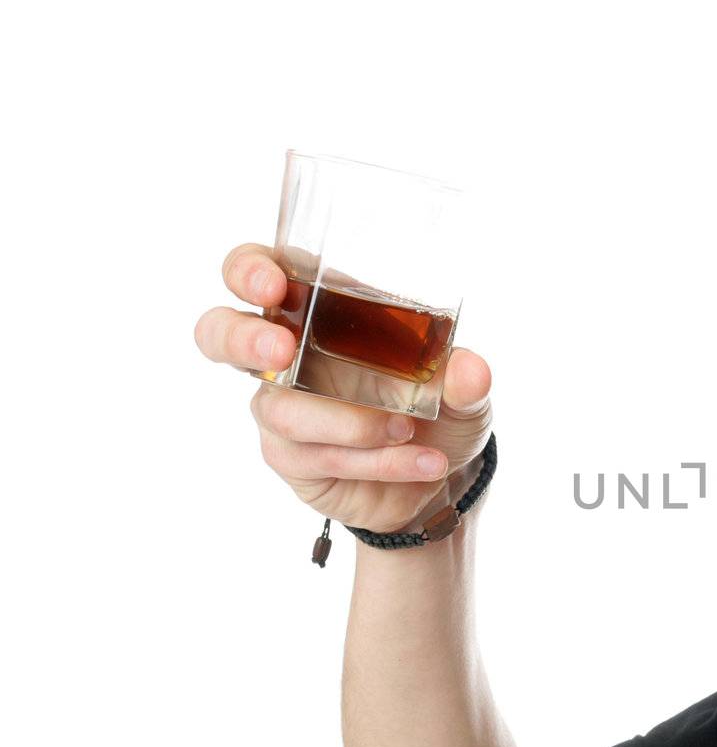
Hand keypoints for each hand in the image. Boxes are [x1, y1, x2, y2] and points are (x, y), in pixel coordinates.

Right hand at [194, 243, 493, 533]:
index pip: (256, 271)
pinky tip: (421, 462)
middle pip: (219, 332)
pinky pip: (319, 456)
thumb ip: (465, 376)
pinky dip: (376, 460)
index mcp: (317, 308)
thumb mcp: (464, 390)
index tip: (272, 285)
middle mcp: (286, 352)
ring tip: (407, 428)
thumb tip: (469, 369)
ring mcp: (281, 405)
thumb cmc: (439, 409)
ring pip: (282, 410)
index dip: (248, 271)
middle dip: (241, 338)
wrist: (441, 475)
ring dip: (351, 422)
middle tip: (282, 351)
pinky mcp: (290, 456)